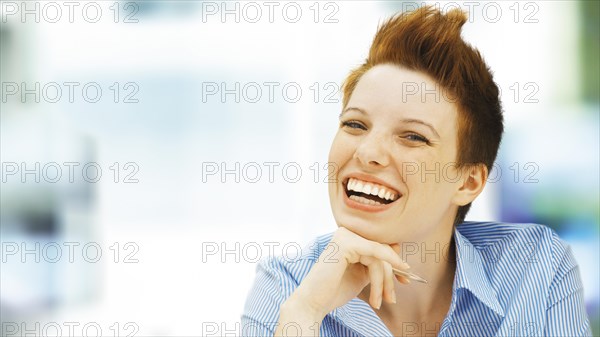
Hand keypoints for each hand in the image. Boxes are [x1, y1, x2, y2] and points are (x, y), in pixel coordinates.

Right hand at [285, 227, 410, 318]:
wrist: (313, 302)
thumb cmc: (335, 289)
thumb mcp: (362, 273)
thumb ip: (377, 261)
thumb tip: (397, 246)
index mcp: (349, 237)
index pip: (380, 245)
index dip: (395, 262)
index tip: (405, 280)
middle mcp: (346, 231)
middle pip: (382, 250)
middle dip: (391, 275)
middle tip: (392, 298)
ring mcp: (345, 234)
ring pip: (380, 255)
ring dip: (383, 282)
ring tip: (377, 302)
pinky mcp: (346, 242)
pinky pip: (375, 254)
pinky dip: (386, 269)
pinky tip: (389, 284)